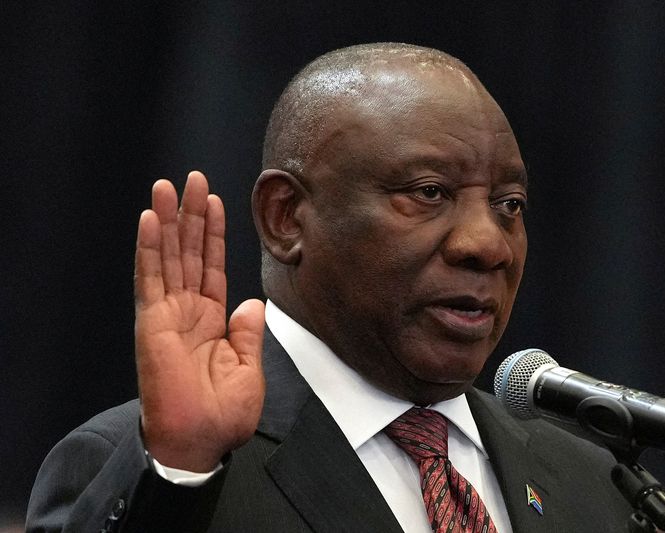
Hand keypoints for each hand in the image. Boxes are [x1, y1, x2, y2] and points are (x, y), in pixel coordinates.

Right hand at [134, 171, 264, 471]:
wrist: (199, 442)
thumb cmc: (223, 416)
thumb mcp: (249, 370)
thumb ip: (249, 334)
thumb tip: (251, 303)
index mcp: (212, 320)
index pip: (211, 265)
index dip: (213, 233)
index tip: (215, 202)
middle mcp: (188, 311)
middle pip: (188, 252)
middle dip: (191, 215)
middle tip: (192, 179)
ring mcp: (168, 314)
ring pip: (167, 257)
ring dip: (167, 221)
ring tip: (167, 186)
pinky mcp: (152, 323)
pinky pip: (150, 278)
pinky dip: (148, 248)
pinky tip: (149, 220)